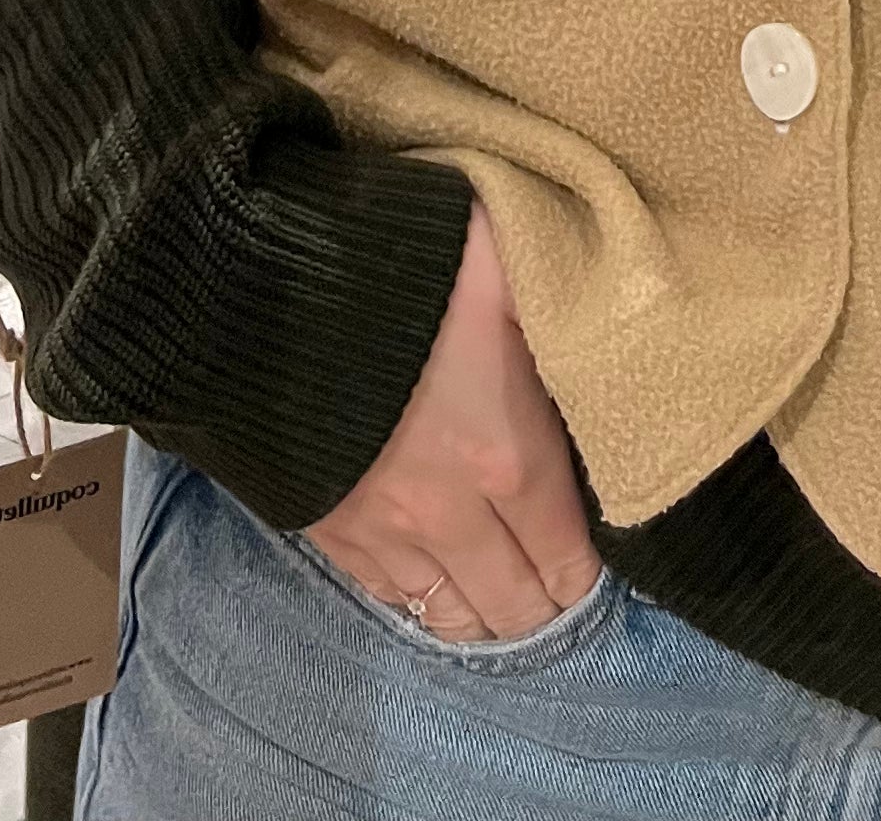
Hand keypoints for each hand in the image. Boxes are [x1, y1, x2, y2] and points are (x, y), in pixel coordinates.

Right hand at [301, 199, 599, 641]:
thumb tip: (607, 338)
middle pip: (514, 607)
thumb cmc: (410, 263)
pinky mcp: (331, 529)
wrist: (274, 285)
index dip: (589, 575)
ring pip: (451, 616)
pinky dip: (423, 600)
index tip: (600, 569)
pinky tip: (440, 585)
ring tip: (505, 600)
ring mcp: (385, 531)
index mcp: (509, 456)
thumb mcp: (513, 273)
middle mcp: (451, 515)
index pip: (567, 559)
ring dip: (486, 616)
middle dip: (545, 608)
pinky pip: (390, 597)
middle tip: (559, 591)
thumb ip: (565, 321)